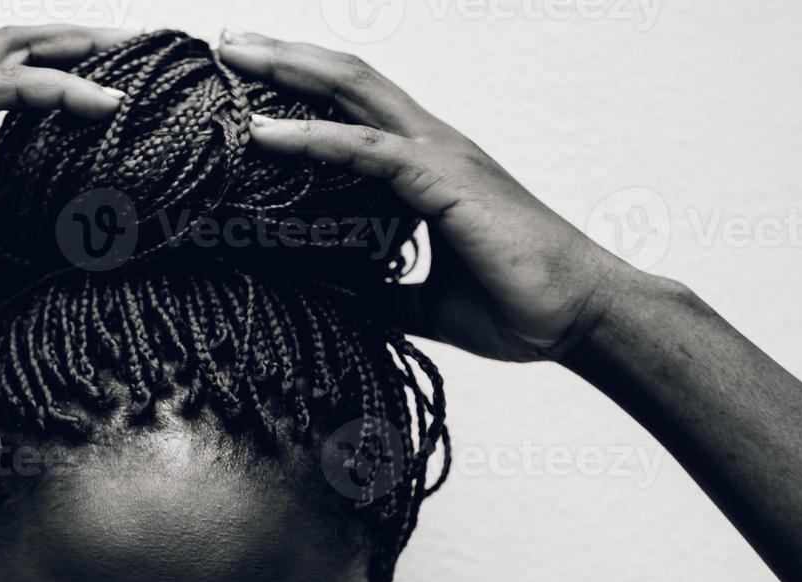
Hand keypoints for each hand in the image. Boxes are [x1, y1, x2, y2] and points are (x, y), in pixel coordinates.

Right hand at [0, 25, 129, 310]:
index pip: (9, 81)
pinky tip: (105, 103)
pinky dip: (59, 88)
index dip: (59, 74)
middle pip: (19, 47)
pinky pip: (7, 86)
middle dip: (79, 43)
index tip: (111, 89)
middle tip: (138, 50)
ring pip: (18, 50)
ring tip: (135, 56)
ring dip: (80, 50)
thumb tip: (15, 301)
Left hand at [218, 30, 641, 361]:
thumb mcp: (426, 301)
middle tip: (226, 45)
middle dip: (284, 56)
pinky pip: (367, 150)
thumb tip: (334, 297)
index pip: (356, 107)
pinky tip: (266, 134)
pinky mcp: (444, 182)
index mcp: (428, 165)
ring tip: (232, 58)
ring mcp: (439, 157)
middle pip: (347, 79)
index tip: (248, 81)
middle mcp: (431, 145)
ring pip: (352, 93)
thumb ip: (381, 291)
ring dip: (288, 72)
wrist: (576, 316)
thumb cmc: (515, 303)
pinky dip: (313, 138)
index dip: (304, 86)